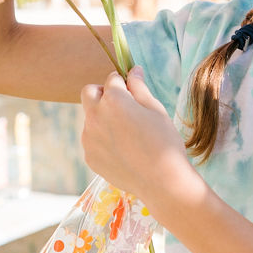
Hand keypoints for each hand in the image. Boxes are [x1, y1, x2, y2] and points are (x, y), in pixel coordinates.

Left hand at [80, 68, 201, 214]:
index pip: (112, 79)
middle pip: (89, 93)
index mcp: (113, 100)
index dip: (124, 83)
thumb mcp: (155, 109)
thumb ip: (139, 87)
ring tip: (127, 134)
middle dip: (102, 93)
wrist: (162, 181)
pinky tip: (123, 150)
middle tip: (121, 105)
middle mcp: (95, 116)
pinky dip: (102, 139)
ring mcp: (89, 138)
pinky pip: (92, 140)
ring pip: (90, 118)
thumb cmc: (164, 141)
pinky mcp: (89, 156)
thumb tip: (133, 70)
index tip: (132, 91)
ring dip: (102, 118)